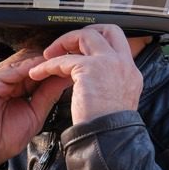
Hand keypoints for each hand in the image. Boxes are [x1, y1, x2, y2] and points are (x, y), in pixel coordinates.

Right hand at [0, 48, 74, 165]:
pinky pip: (11, 70)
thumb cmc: (4, 138)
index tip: (77, 64)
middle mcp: (3, 77)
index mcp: (14, 84)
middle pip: (31, 59)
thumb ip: (47, 95)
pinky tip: (45, 68)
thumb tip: (64, 79)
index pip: (37, 66)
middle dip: (52, 59)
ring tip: (63, 61)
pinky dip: (29, 68)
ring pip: (22, 61)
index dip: (56, 65)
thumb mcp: (34, 114)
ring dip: (43, 61)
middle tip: (74, 58)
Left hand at [27, 25, 148, 123]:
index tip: (81, 51)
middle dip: (84, 34)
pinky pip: (64, 59)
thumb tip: (95, 82)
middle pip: (107, 30)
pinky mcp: (90, 69)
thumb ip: (109, 85)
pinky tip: (38, 74)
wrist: (110, 139)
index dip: (99, 41)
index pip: (118, 43)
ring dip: (63, 44)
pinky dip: (48, 65)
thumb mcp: (116, 102)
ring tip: (48, 56)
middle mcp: (123, 63)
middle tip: (66, 46)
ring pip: (85, 37)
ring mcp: (109, 63)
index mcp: (130, 72)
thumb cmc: (109, 129)